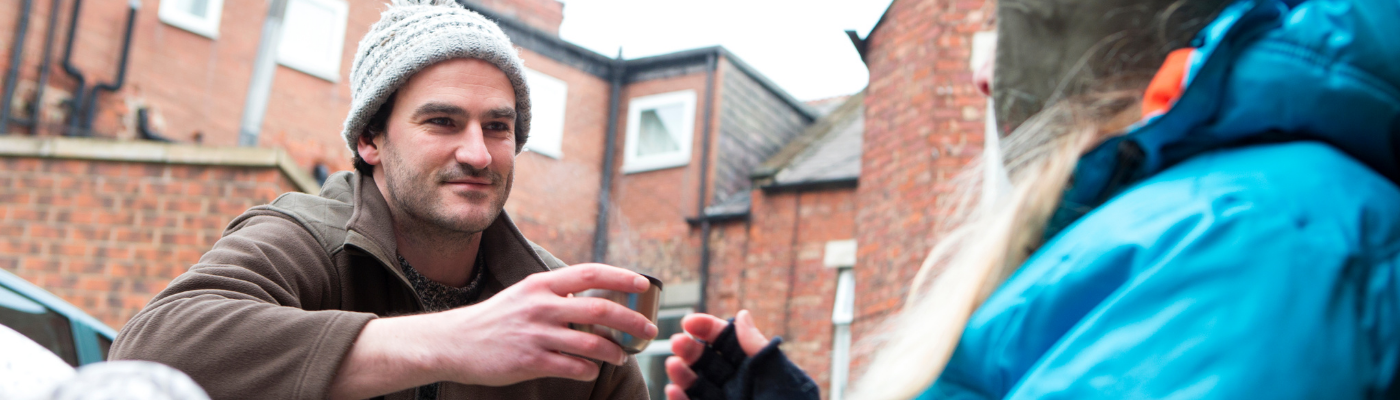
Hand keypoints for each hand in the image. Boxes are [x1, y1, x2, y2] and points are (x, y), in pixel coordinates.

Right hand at [330, 264, 658, 398]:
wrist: (453, 342)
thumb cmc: (494, 320)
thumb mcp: (524, 295)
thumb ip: (556, 295)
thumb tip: (595, 300)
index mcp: (541, 284)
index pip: (591, 273)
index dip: (621, 277)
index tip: (644, 284)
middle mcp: (540, 305)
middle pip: (600, 309)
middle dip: (631, 320)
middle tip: (648, 329)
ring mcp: (535, 334)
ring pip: (592, 343)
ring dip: (615, 351)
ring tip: (623, 355)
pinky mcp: (529, 361)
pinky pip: (573, 367)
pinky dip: (589, 370)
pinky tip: (591, 370)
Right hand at [663, 310, 769, 399]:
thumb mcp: (784, 381)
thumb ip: (761, 351)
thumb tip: (742, 316)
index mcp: (758, 370)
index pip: (730, 343)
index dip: (710, 329)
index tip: (691, 322)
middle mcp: (739, 386)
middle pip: (709, 362)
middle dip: (692, 349)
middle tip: (678, 342)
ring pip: (698, 386)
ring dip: (683, 374)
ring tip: (673, 365)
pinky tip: (674, 390)